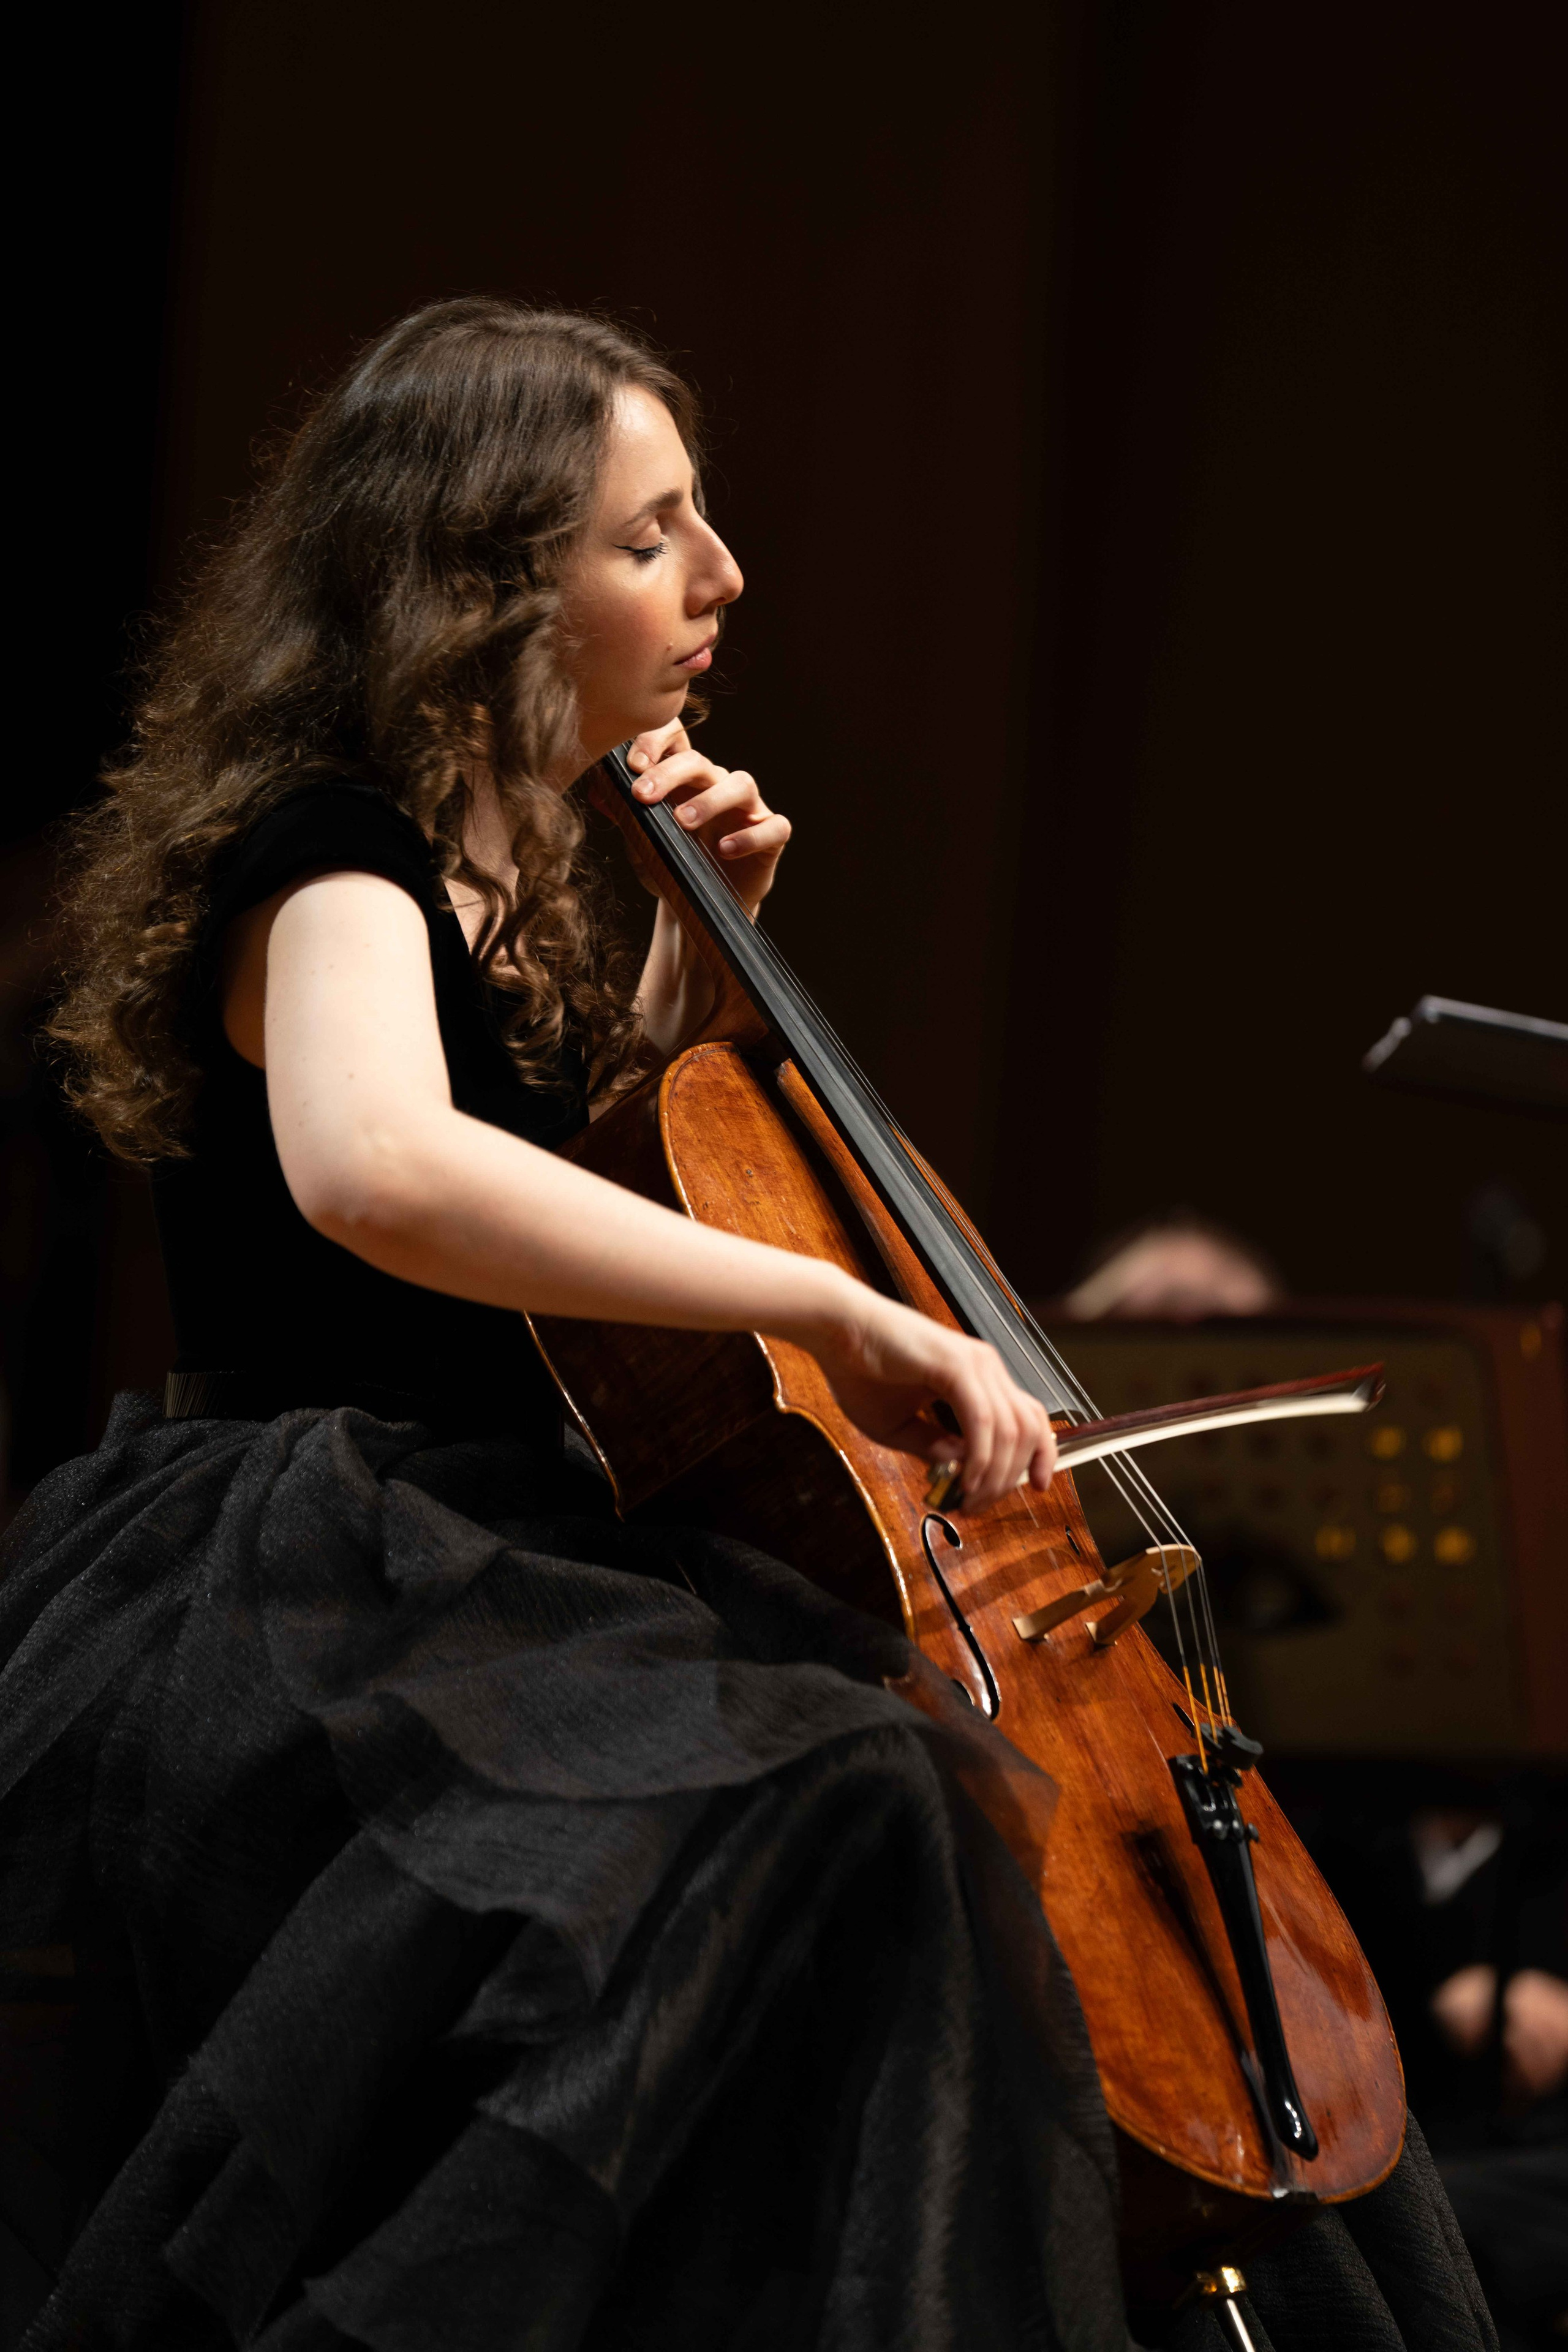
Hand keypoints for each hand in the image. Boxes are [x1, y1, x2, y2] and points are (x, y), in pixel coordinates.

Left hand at [626, 720, 790, 918]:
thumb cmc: (675, 868)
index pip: (676, 739)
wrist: (705, 909)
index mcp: (685, 780)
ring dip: (710, 800)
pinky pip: (773, 827)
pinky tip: (725, 849)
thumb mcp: (644, 845)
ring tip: (683, 822)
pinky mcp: (772, 836)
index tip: (632, 764)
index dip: (656, 740)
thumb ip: (626, 818)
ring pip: (741, 784)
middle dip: (670, 774)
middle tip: (643, 796)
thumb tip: (597, 792)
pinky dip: (750, 836)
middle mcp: (718, 785)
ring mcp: (748, 809)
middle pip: (700, 762)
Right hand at [797, 1284, 1056, 1511]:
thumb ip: (932, 1446)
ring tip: (969, 1498)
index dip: (1040, 1455)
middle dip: (1009, 1477)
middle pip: (1027, 1430)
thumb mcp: (899, 1425)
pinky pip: (983, 1421)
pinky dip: (979, 1456)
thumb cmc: (859, 1371)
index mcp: (978, 1376)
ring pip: (1010, 1430)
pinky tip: (964, 1479)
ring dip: (994, 1474)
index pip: (1029, 1417)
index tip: (1036, 1487)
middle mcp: (984, 1367)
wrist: (834, 1330)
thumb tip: (962, 1469)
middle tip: (979, 1505)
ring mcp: (975, 1363)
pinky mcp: (956, 1365)